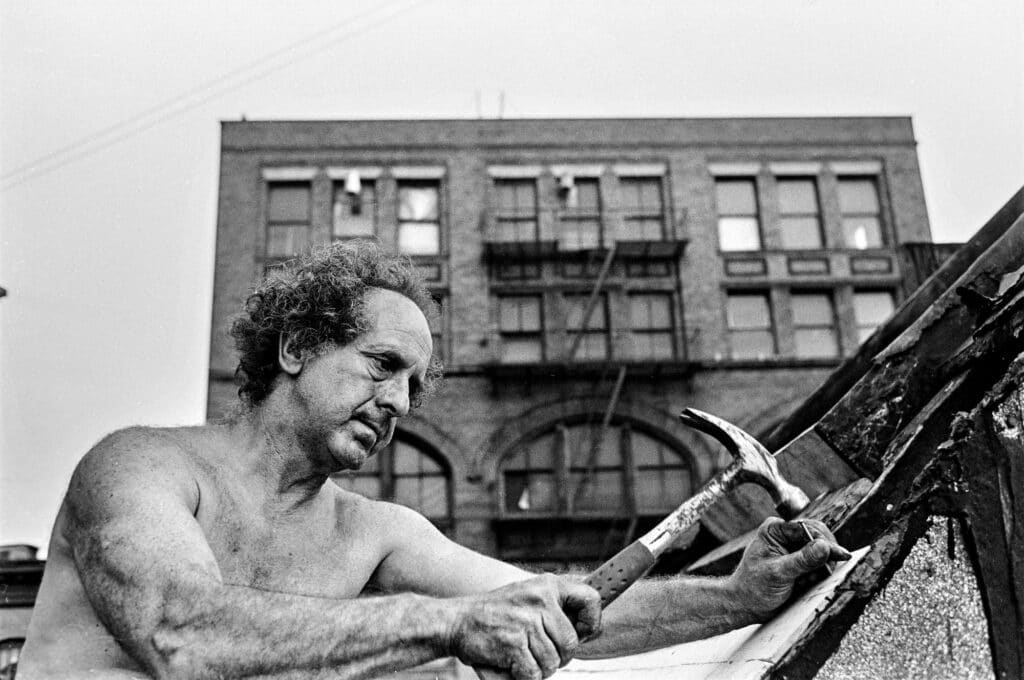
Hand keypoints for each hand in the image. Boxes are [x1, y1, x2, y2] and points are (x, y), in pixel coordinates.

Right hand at [448, 574, 600, 679]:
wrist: (457, 620)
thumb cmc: (496, 613)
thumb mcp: (529, 596)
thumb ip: (556, 607)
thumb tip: (591, 628)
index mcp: (547, 586)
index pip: (591, 599)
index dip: (591, 622)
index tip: (583, 633)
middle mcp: (540, 600)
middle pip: (571, 644)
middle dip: (557, 657)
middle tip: (537, 653)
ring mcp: (527, 621)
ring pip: (553, 663)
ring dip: (538, 669)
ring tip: (520, 656)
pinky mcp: (514, 643)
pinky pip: (534, 674)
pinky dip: (521, 677)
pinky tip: (509, 664)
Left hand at [727, 518, 851, 620]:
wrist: (747, 606)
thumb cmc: (754, 587)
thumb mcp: (778, 573)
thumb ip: (801, 560)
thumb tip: (824, 547)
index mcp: (775, 529)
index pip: (807, 528)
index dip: (824, 540)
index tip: (838, 554)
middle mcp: (786, 535)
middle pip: (819, 536)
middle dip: (825, 554)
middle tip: (827, 571)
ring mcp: (794, 548)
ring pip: (822, 551)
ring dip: (823, 566)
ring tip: (809, 581)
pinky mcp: (802, 562)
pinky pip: (820, 564)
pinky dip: (820, 574)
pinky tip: (808, 583)